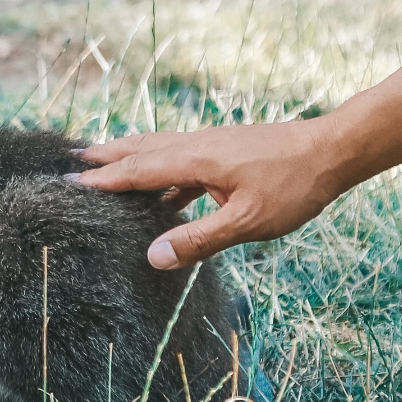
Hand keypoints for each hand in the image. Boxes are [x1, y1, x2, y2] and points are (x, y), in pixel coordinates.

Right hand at [71, 115, 341, 267]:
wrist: (330, 151)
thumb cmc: (292, 186)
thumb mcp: (247, 222)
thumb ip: (199, 239)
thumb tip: (153, 256)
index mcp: (196, 159)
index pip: (139, 169)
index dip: (105, 178)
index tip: (70, 181)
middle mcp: (197, 145)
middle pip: (141, 149)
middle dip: (108, 156)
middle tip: (74, 160)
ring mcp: (211, 145)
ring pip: (160, 149)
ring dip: (131, 158)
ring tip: (106, 165)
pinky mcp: (225, 151)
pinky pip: (180, 158)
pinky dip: (160, 168)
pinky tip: (163, 190)